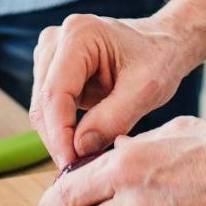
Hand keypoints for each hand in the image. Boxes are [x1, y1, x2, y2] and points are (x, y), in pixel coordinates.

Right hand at [29, 13, 197, 166]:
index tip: (71, 165)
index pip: (56, 93)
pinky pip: (50, 108)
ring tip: (85, 159)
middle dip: (59, 140)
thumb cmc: (158, 58)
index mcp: (79, 34)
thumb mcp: (146, 89)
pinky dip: (64, 130)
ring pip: (43, 108)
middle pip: (44, 102)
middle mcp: (56, 40)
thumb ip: (113, 118)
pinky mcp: (53, 70)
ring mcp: (51, 54)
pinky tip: (84, 144)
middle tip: (79, 171)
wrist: (163, 44)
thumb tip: (78, 148)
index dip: (60, 133)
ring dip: (60, 137)